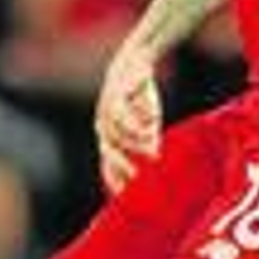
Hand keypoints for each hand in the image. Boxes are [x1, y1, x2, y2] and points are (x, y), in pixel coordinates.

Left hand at [95, 39, 161, 194]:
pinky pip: (123, 113)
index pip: (108, 163)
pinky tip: (153, 124)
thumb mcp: (147, 122)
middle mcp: (103, 125)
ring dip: (136, 143)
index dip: (116, 179)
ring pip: (119, 133)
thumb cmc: (139, 97)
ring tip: (154, 147)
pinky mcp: (115, 96)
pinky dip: (137, 121)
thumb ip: (148, 140)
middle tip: (137, 178)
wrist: (135, 64)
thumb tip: (155, 159)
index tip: (127, 195)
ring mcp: (106, 110)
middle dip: (121, 166)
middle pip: (108, 151)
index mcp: (108, 136)